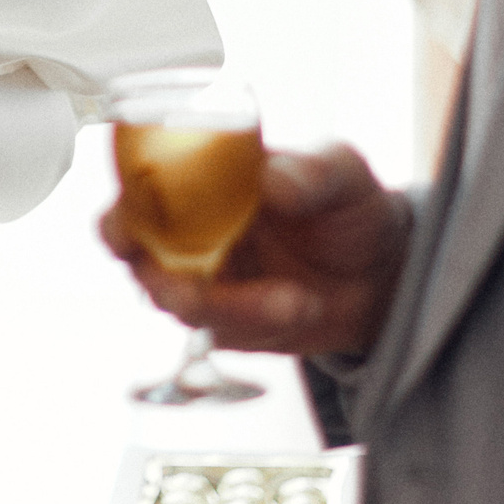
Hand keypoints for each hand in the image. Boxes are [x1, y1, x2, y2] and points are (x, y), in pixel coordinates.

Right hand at [100, 143, 412, 357]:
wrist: (382, 276)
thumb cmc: (350, 208)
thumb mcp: (344, 172)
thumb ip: (314, 171)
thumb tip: (274, 179)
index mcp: (202, 179)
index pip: (137, 187)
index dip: (121, 206)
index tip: (130, 223)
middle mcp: (192, 231)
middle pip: (136, 254)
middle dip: (154, 275)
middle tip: (190, 291)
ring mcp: (209, 280)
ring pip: (181, 303)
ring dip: (233, 308)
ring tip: (293, 300)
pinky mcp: (229, 324)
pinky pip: (223, 333)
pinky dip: (260, 325)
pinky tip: (301, 307)